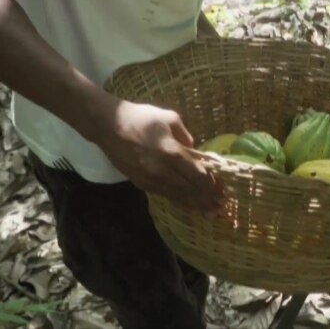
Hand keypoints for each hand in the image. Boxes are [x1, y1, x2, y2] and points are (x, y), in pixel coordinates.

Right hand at [94, 100, 223, 214]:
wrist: (108, 125)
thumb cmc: (140, 117)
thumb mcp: (169, 118)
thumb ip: (186, 136)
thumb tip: (194, 151)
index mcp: (171, 152)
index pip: (197, 175)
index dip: (211, 185)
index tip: (222, 190)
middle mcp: (162, 170)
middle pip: (190, 190)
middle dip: (207, 199)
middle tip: (221, 207)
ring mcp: (150, 179)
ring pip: (177, 197)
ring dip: (195, 205)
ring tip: (209, 211)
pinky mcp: (141, 183)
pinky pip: (165, 195)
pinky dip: (179, 201)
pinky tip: (188, 205)